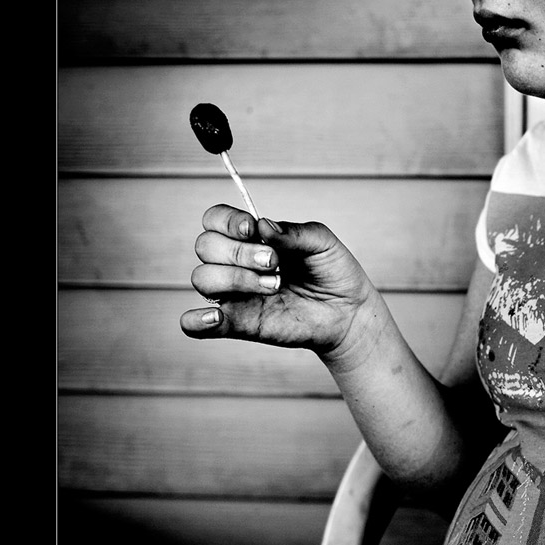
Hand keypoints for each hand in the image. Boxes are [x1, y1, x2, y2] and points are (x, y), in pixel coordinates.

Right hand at [180, 204, 377, 356]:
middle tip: (274, 263)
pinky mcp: (238, 324)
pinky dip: (196, 321)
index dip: (227, 221)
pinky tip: (217, 317)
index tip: (253, 229)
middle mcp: (235, 263)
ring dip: (236, 278)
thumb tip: (263, 226)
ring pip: (203, 278)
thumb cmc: (333, 273)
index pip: (215, 219)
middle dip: (239, 251)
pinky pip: (196, 325)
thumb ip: (294, 232)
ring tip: (274, 286)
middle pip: (205, 246)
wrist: (349, 312)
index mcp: (251, 238)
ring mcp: (234, 293)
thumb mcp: (322, 242)